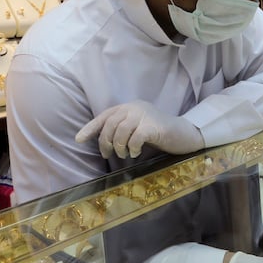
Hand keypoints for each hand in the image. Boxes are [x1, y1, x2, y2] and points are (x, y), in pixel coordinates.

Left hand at [75, 100, 203, 158]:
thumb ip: (122, 129)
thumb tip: (102, 142)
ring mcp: (145, 115)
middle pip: (110, 124)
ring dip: (118, 147)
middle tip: (109, 155)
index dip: (90, 128)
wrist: (183, 133)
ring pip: (120, 131)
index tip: (79, 140)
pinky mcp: (154, 126)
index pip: (105, 116)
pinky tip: (136, 153)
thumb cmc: (158, 133)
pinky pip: (135, 138)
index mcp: (129, 107)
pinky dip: (132, 148)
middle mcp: (135, 107)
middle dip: (105, 142)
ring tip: (124, 155)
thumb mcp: (137, 128)